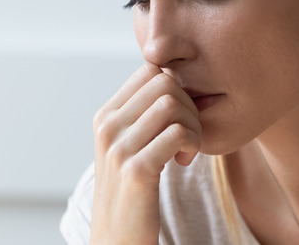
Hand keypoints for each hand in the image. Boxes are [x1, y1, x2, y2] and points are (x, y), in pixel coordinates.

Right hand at [89, 63, 201, 244]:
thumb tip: (172, 76)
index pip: (150, 70)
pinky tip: (184, 162)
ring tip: (186, 149)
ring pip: (173, 103)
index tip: (178, 118)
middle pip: (165, 81)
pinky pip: (178, 133)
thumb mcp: (129, 146)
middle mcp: (107, 127)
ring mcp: (118, 148)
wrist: (118, 239)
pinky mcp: (136, 170)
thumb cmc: (133, 191)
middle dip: (189, 104)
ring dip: (193, 126)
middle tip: (188, 134)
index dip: (176, 88)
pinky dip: (192, 144)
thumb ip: (143, 114)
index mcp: (106, 116)